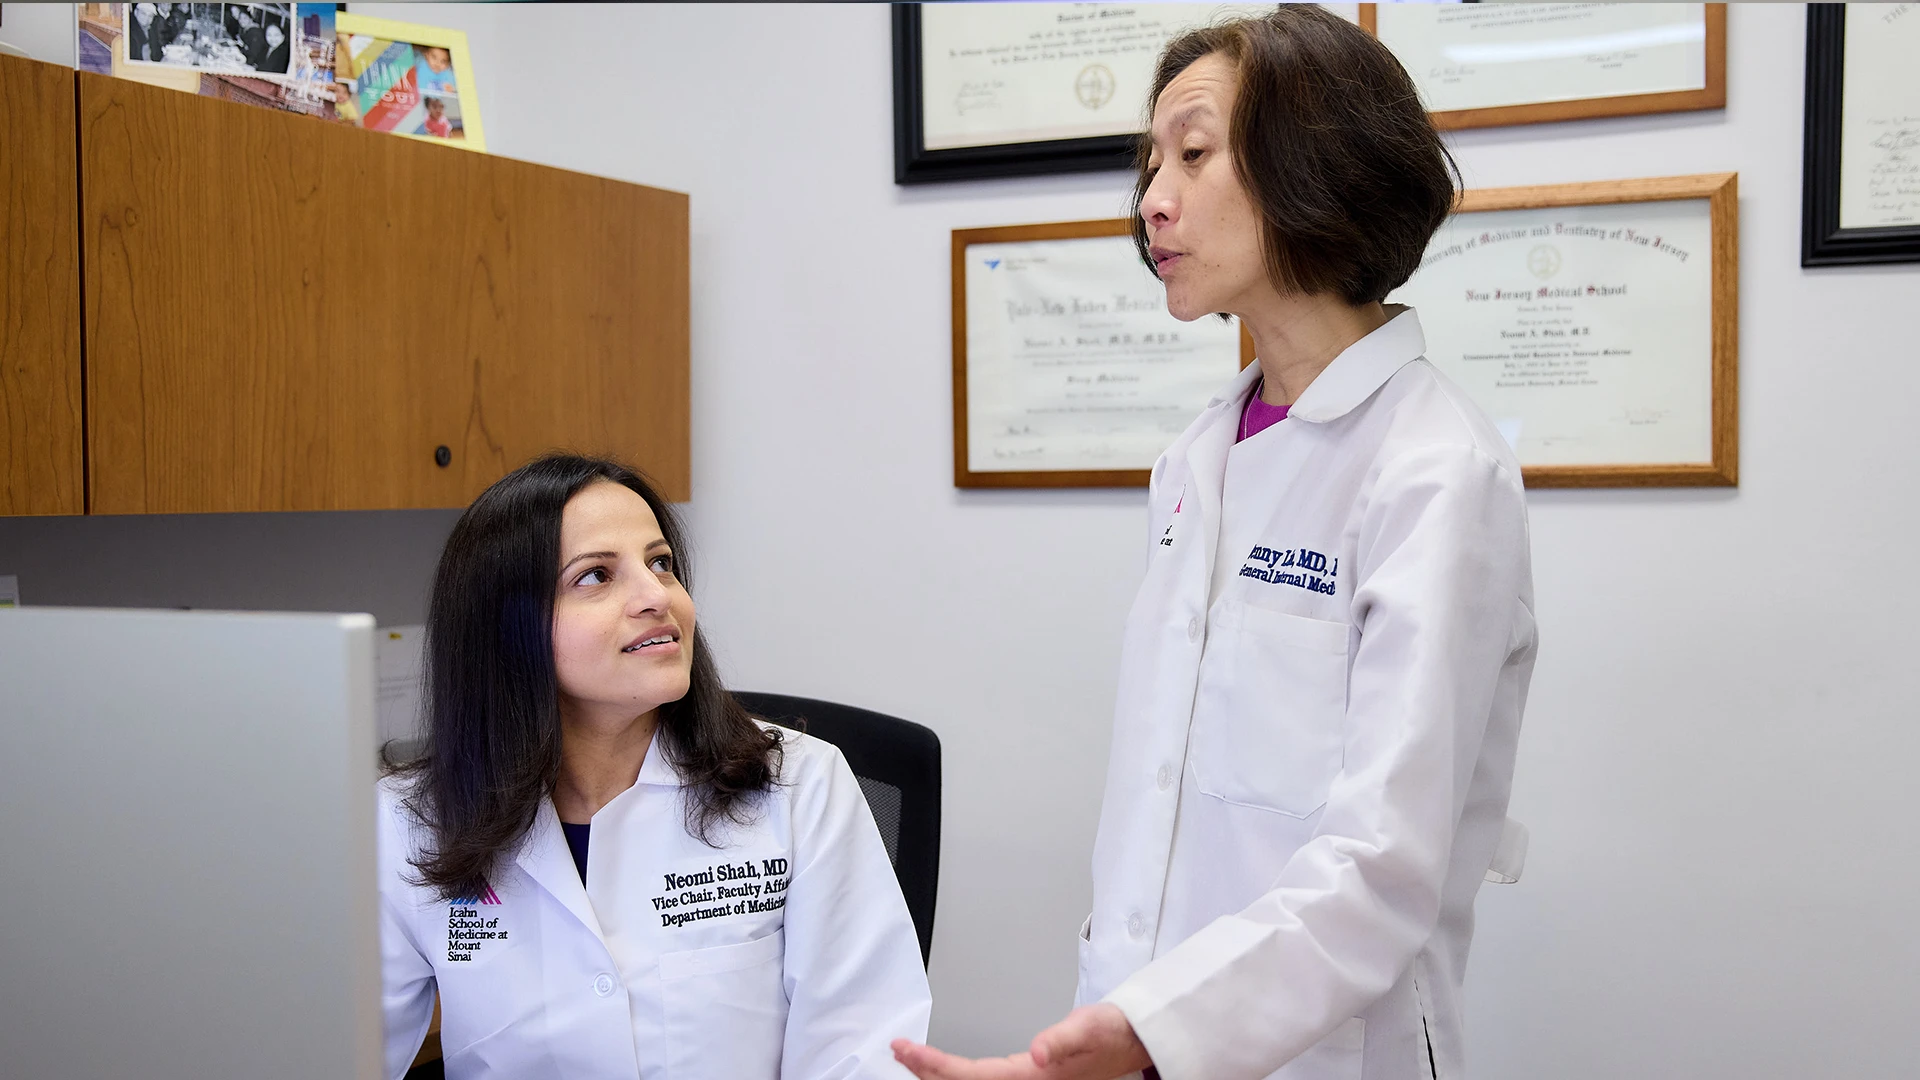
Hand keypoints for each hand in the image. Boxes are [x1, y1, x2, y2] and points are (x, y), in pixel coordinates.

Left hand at [892, 1003, 1151, 1079]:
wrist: (1131, 1040)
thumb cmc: (1111, 1034)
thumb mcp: (1089, 1027)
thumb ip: (1062, 1039)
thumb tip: (1038, 1052)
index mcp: (1032, 1077)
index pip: (971, 1076)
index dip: (935, 1065)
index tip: (907, 1050)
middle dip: (926, 1071)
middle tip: (896, 1050)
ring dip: (938, 1073)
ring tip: (910, 1058)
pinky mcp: (1027, 1079)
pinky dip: (956, 1073)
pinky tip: (944, 1067)